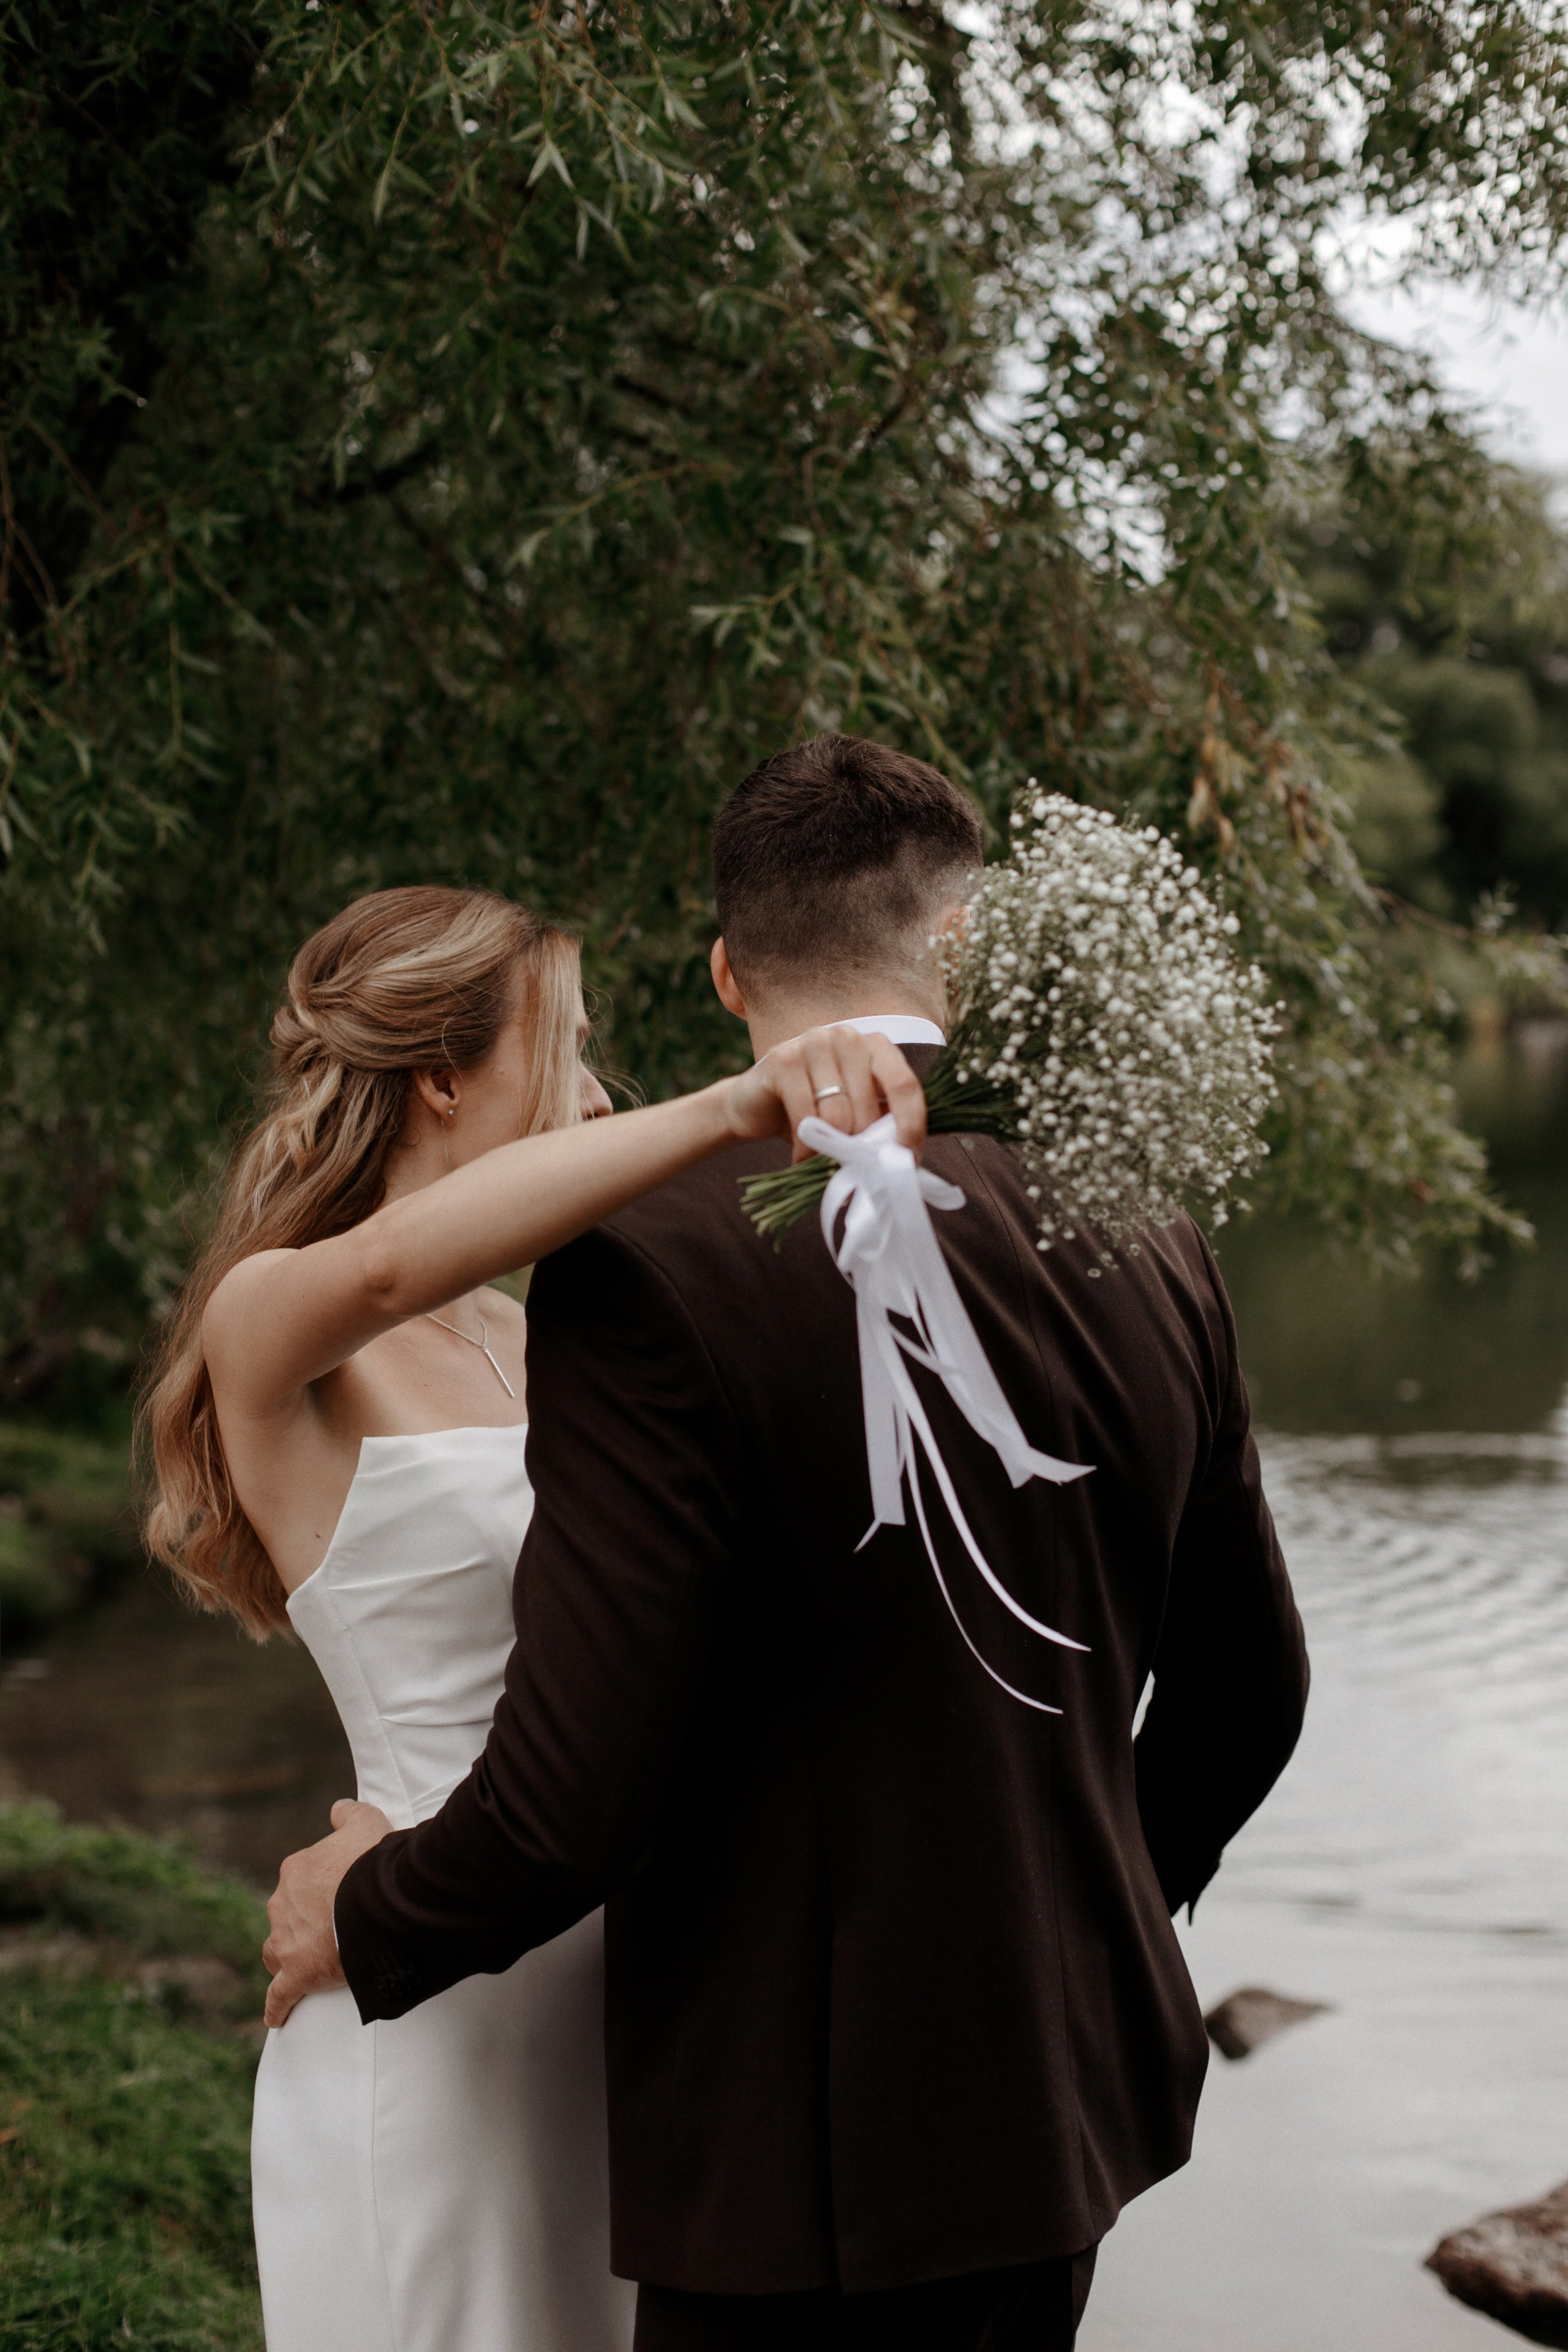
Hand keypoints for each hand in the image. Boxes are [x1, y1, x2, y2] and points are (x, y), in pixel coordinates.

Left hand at [262, 1798, 390, 2027]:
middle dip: (301, 1922)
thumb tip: (337, 1809)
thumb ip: (349, 1813)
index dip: (321, 1888)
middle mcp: (282, 1905)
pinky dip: (276, 2007)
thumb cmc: (374, 1860)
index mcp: (296, 1870)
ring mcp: (286, 1942)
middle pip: (285, 1917)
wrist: (379, 1900)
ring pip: (276, 1952)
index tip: (340, 1895)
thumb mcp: (366, 1821)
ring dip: (286, 1957)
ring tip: (306, 1965)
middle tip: (332, 1928)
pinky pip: (279, 1996)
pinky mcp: (297, 1975)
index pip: (299, 1880)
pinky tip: (276, 2018)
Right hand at [725, 1027, 927, 1163]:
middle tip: (853, 1170)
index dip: (910, 1127)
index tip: (906, 1161)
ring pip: (838, 1115)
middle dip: (863, 1148)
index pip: (905, 1085)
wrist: (756, 1105)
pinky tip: (801, 1159)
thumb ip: (883, 1125)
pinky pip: (806, 1118)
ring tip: (824, 1163)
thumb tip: (906, 1160)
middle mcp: (847, 1037)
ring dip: (832, 1151)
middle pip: (870, 1106)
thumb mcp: (857, 1116)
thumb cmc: (814, 1113)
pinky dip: (806, 1149)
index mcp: (876, 1046)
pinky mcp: (782, 1060)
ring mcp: (813, 1043)